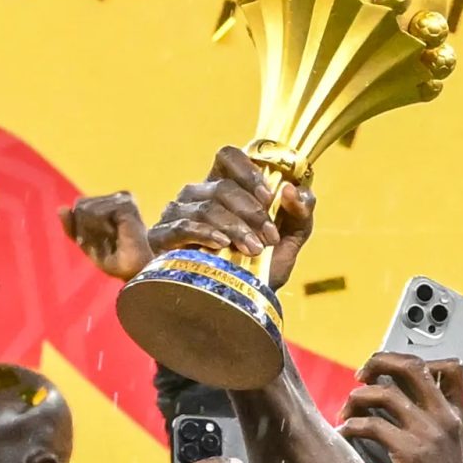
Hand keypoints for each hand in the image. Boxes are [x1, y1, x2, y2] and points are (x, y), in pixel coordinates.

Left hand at [60, 191, 153, 280]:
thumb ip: (72, 226)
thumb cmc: (115, 260)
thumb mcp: (86, 243)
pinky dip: (100, 229)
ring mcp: (124, 199)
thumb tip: (60, 208)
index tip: (99, 242)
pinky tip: (117, 235)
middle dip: (86, 229)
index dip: (82, 228)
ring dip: (94, 231)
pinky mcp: (127, 204)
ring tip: (113, 240)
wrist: (134, 271)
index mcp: (111, 203)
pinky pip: (95, 213)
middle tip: (107, 242)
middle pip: (80, 205)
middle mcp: (119, 197)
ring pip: (86, 209)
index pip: (79, 206)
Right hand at [148, 147, 316, 289]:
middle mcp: (197, 193)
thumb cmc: (260, 267)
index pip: (229, 156)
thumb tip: (292, 190)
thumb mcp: (289, 239)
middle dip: (251, 212)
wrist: (236, 306)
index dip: (249, 171)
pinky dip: (206, 233)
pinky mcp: (162, 236)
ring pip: (208, 207)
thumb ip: (300, 211)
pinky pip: (184, 226)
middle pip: (223, 186)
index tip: (269, 197)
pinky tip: (221, 245)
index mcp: (224, 185)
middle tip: (269, 237)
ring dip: (236, 227)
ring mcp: (176, 213)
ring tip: (253, 249)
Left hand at [337, 351, 462, 462]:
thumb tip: (398, 404)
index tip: (393, 370)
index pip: (451, 367)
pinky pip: (371, 425)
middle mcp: (448, 420)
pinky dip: (350, 426)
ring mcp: (431, 436)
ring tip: (346, 412)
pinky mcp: (413, 455)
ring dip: (357, 398)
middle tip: (362, 374)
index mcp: (460, 418)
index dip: (418, 358)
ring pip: (385, 394)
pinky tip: (343, 435)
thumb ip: (438, 427)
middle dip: (380, 361)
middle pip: (413, 366)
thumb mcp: (454, 454)